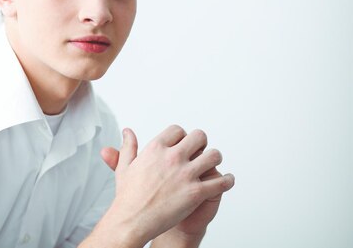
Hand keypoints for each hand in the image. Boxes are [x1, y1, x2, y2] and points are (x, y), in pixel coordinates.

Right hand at [99, 126, 234, 245]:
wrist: (132, 221)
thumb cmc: (128, 197)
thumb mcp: (125, 166)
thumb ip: (128, 146)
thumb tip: (128, 132)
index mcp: (156, 148)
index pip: (178, 130)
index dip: (182, 137)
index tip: (183, 144)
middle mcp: (172, 158)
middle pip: (199, 137)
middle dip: (201, 143)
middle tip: (200, 151)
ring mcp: (185, 175)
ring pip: (214, 156)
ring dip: (214, 159)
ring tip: (212, 165)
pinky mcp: (196, 193)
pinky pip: (220, 182)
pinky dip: (227, 181)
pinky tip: (227, 181)